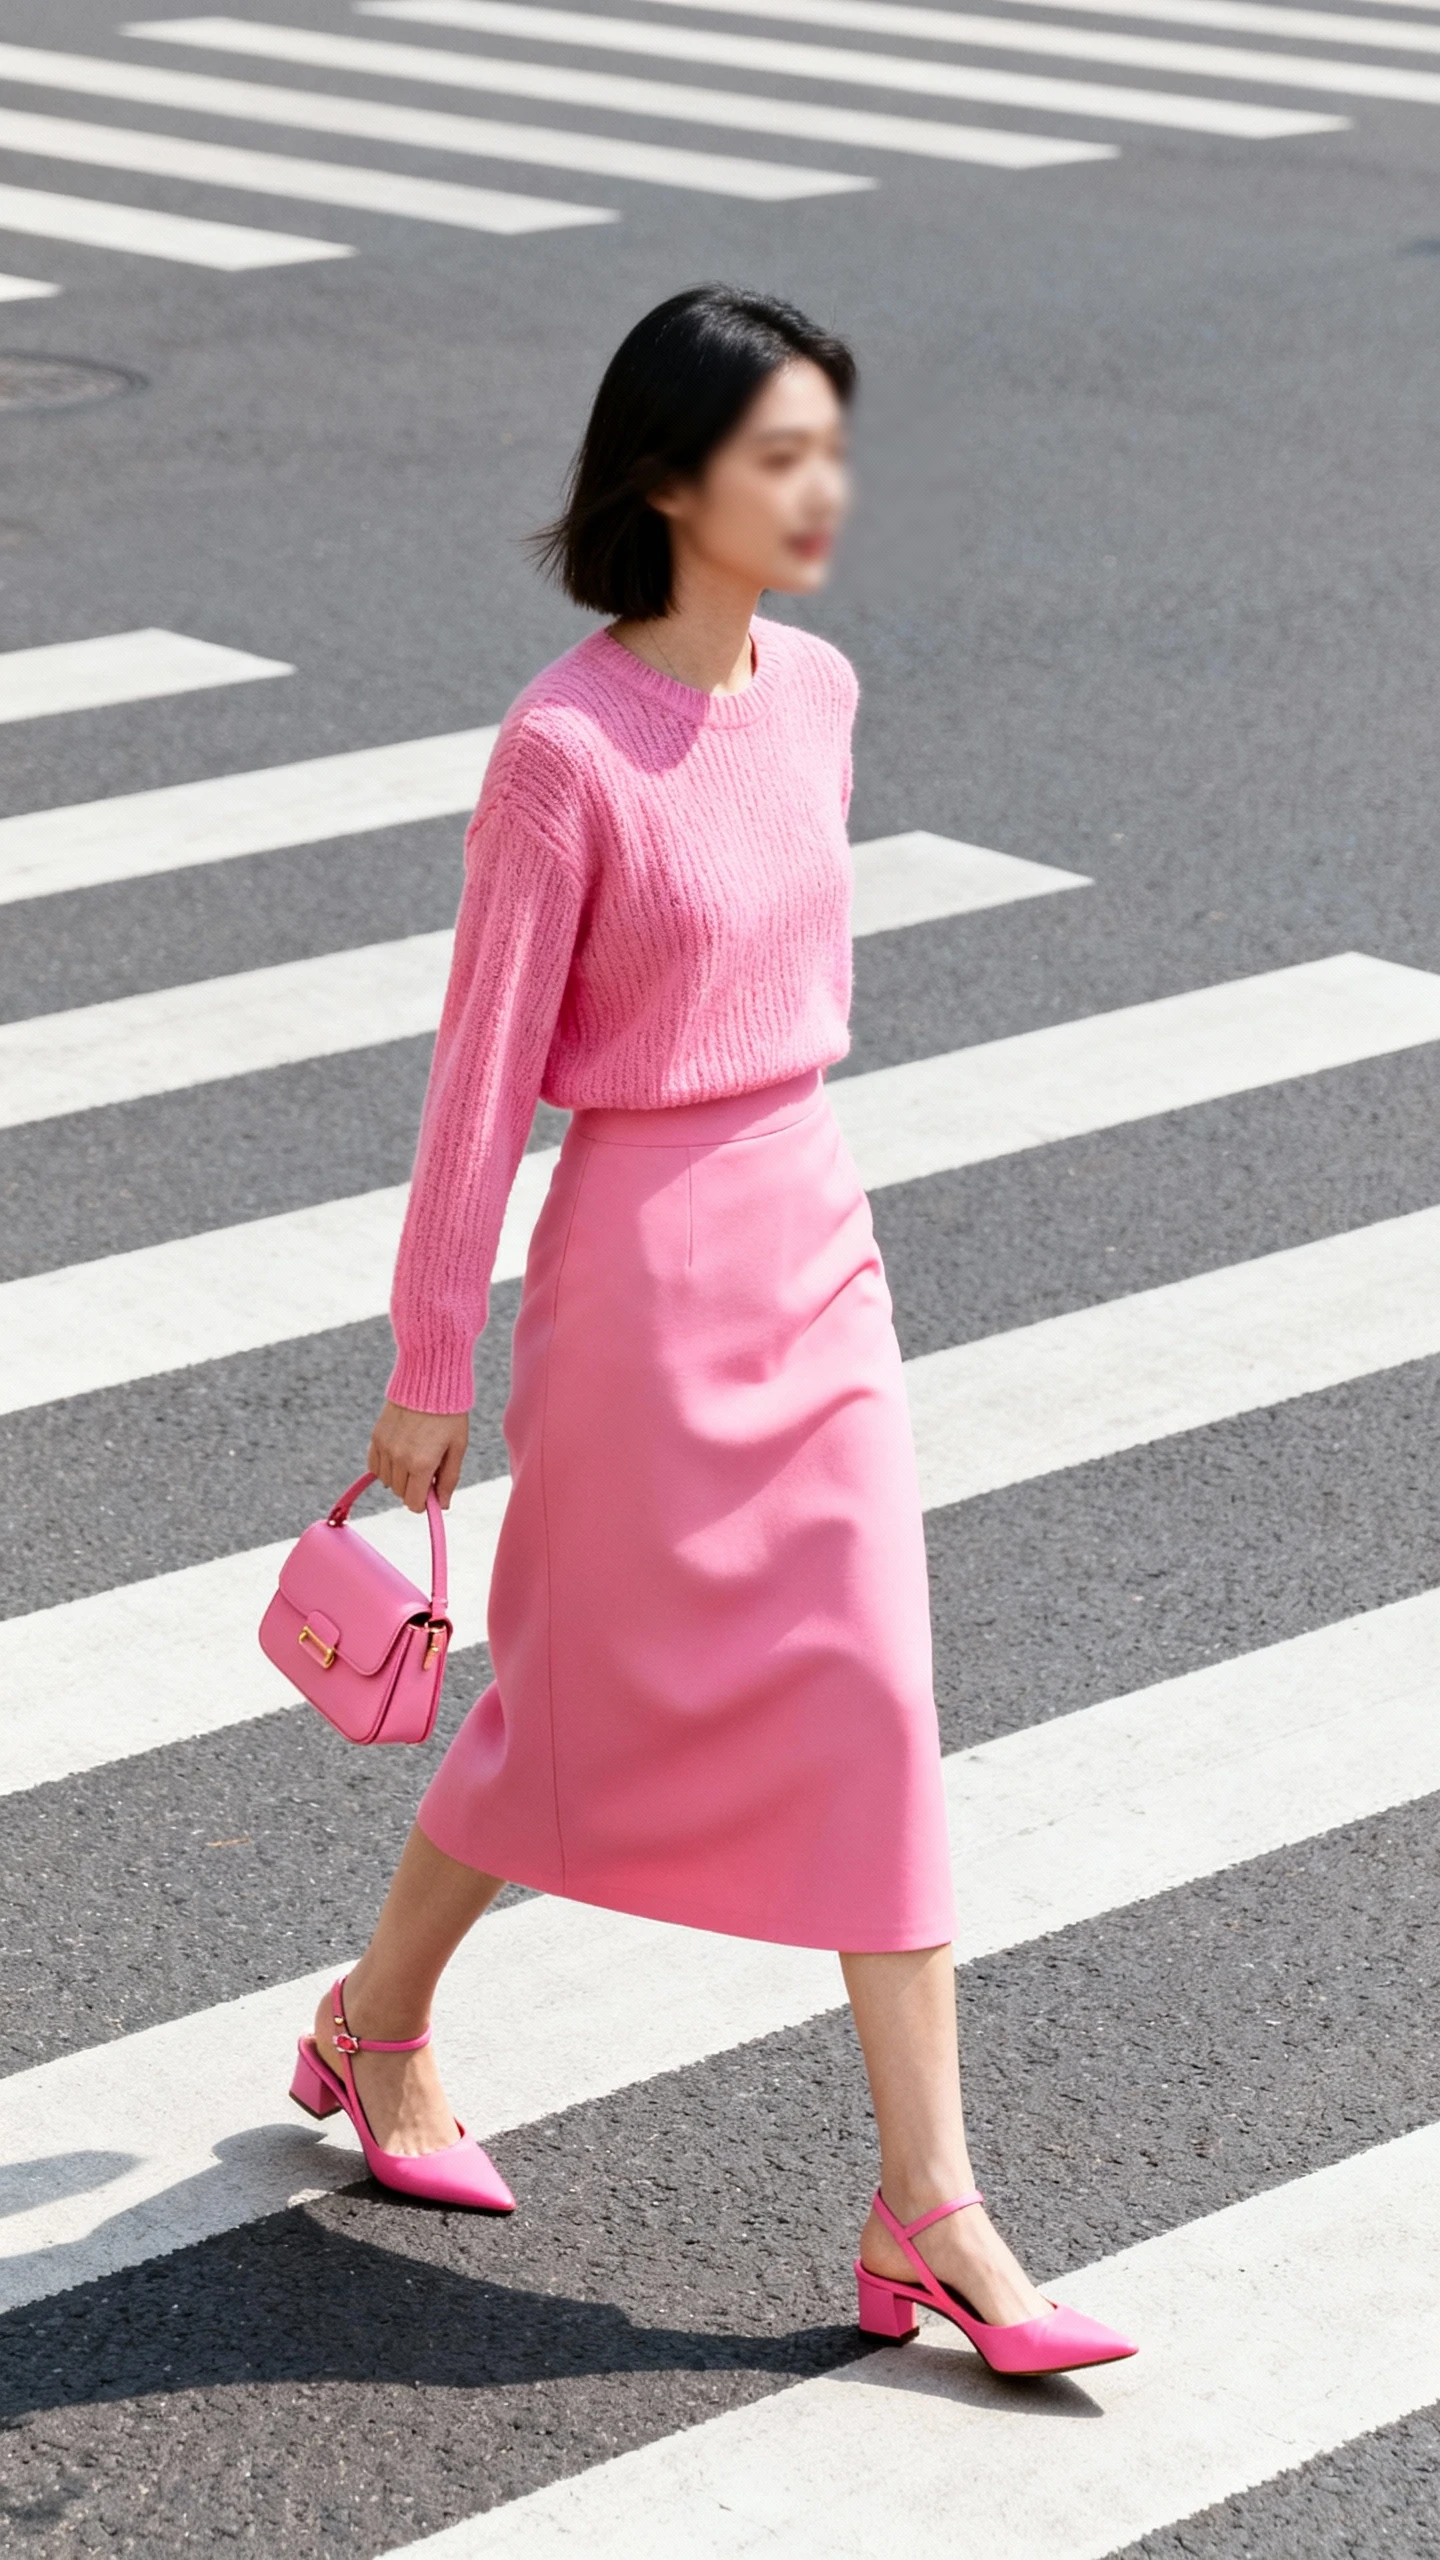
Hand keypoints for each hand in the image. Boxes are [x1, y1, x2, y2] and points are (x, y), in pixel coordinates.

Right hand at [367, 1398, 468, 1513]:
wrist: (429, 1380)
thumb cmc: (449, 1414)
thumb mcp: (457, 1447)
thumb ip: (449, 1479)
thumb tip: (442, 1505)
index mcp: (422, 1464)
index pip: (414, 1503)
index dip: (424, 1504)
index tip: (431, 1494)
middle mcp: (399, 1458)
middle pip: (400, 1493)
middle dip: (414, 1489)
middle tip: (429, 1470)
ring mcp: (385, 1447)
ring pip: (387, 1481)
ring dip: (400, 1478)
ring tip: (416, 1458)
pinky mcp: (376, 1436)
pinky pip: (374, 1466)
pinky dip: (385, 1468)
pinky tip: (399, 1457)